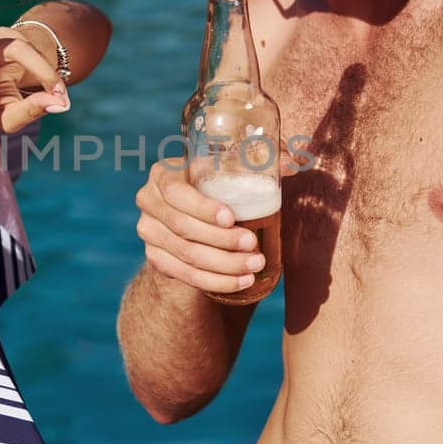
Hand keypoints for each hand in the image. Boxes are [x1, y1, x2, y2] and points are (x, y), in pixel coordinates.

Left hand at [0, 0, 69, 132]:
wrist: (21, 83)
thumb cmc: (8, 105)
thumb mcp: (14, 119)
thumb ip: (30, 112)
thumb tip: (57, 101)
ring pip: (20, 51)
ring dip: (42, 73)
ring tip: (62, 97)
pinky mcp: (12, 37)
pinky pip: (36, 55)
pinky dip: (49, 75)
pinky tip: (60, 91)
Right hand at [135, 159, 265, 296]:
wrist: (189, 212)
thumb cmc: (215, 184)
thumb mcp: (229, 168)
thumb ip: (259, 161)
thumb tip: (294, 162)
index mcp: (163, 174)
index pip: (176, 192)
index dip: (202, 208)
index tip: (232, 218)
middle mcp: (149, 202)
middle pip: (183, 228)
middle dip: (222, 241)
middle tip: (254, 246)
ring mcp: (148, 232)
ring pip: (186, 255)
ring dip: (224, 266)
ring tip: (254, 266)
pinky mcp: (155, 258)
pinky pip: (185, 276)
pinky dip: (215, 282)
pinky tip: (241, 283)